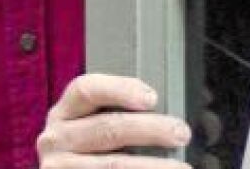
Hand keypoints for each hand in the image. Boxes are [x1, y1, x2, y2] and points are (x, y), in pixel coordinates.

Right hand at [37, 73, 192, 167]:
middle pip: (107, 128)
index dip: (119, 89)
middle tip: (181, 133)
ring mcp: (59, 168)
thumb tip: (194, 117)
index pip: (86, 89)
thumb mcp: (95, 131)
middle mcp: (55, 139)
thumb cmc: (91, 154)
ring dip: (153, 167)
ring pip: (113, 165)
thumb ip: (130, 118)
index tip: (152, 98)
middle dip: (150, 129)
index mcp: (64, 114)